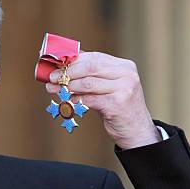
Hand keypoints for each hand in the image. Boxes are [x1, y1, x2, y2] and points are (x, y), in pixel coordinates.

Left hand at [46, 51, 160, 148]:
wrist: (137, 131)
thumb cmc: (119, 107)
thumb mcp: (109, 87)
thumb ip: (92, 75)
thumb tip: (65, 65)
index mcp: (125, 66)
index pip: (94, 57)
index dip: (73, 60)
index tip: (56, 65)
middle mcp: (127, 75)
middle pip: (90, 67)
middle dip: (67, 72)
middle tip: (52, 78)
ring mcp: (124, 89)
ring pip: (88, 83)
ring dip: (68, 86)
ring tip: (55, 89)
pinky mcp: (117, 105)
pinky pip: (89, 99)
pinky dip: (75, 100)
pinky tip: (68, 101)